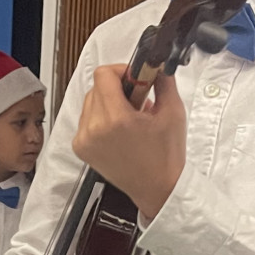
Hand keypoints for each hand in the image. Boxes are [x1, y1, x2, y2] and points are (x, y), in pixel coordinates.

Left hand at [72, 65, 185, 218]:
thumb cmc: (165, 157)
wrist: (157, 189)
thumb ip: (163, 82)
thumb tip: (156, 66)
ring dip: (108, 102)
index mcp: (116, 119)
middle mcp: (95, 129)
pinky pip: (86, 119)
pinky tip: (118, 130)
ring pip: (90, 101)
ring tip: (128, 118)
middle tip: (136, 101)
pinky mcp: (81, 148)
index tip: (135, 79)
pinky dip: (100, 118)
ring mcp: (85, 140)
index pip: (103, 75)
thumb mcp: (173, 112)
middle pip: (96, 87)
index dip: (121, 71)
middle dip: (117, 88)